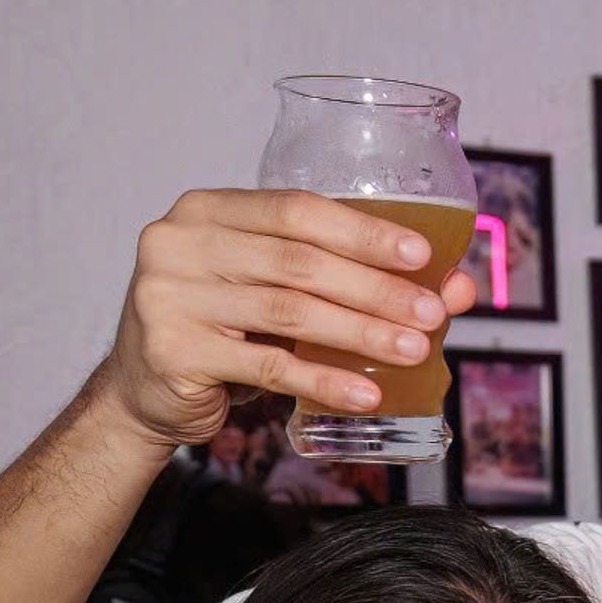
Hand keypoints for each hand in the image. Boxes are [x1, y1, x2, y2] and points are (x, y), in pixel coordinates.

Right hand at [90, 188, 473, 447]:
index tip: (421, 254)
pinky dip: (323, 379)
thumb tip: (456, 289)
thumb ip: (356, 281)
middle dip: (374, 288)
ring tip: (411, 351)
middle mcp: (179, 243)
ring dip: (360, 333)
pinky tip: (365, 393)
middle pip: (298, 262)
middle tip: (431, 312)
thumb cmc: (227, 329)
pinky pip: (266, 365)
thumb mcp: (281, 293)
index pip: (296, 209)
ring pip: (287, 312)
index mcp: (207, 210)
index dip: (363, 231)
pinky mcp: (172, 351)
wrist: (145, 389)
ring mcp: (168, 296)